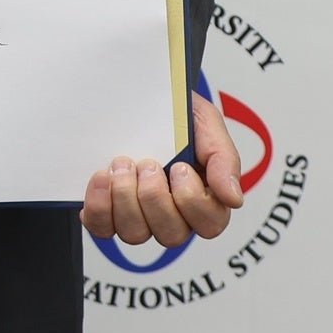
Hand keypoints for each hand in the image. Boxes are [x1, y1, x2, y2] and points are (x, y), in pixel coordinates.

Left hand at [79, 101, 243, 252]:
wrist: (138, 97)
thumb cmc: (178, 115)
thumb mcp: (207, 125)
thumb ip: (223, 159)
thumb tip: (233, 199)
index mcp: (205, 199)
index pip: (209, 224)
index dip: (192, 200)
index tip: (179, 166)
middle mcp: (174, 216)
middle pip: (171, 235)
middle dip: (154, 197)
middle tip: (147, 163)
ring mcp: (140, 218)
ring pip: (135, 234)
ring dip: (125, 198)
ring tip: (121, 163)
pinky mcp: (109, 214)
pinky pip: (102, 227)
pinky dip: (99, 206)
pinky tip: (101, 177)